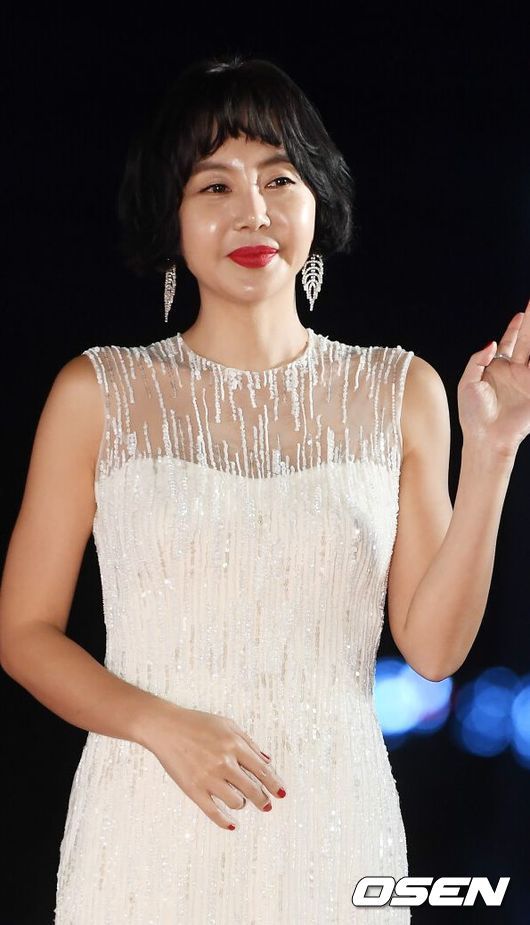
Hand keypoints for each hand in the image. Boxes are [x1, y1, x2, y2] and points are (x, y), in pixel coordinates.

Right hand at [141, 701, 286, 829]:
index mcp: (234, 745)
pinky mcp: (194, 789)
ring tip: (240, 802)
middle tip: (267, 806)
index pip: (261, 770)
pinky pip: (213, 811)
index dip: (274, 783)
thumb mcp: (227, 724)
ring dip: (241, 804)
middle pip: (252, 789)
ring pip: (235, 802)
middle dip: (263, 800)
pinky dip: (224, 821)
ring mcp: (209, 778)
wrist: (165, 728)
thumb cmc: (197, 723)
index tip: (281, 793)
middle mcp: (224, 763)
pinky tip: (232, 825)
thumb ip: (248, 742)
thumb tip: (267, 760)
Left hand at [457, 300, 529, 457]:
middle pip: (527, 341)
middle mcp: (515, 372)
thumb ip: (477, 361)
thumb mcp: (467, 383)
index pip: (509, 342)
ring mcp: (527, 381)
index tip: (521, 313)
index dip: (516, 328)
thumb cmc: (473, 415)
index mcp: (497, 368)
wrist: (486, 437)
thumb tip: (492, 343)